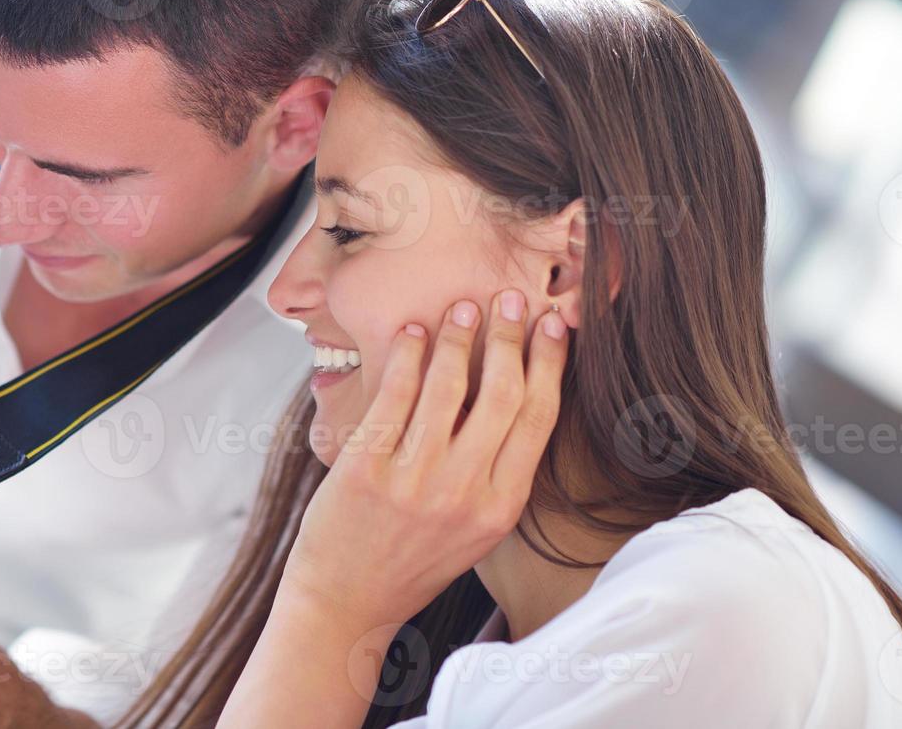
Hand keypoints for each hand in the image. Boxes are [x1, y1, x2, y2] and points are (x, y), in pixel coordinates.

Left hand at [283, 288, 568, 626]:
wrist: (346, 602)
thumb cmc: (411, 560)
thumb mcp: (473, 529)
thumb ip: (496, 473)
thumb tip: (512, 392)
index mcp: (500, 508)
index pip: (538, 419)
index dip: (550, 363)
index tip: (555, 324)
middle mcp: (464, 492)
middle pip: (502, 394)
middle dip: (511, 338)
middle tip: (510, 299)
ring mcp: (415, 479)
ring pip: (449, 387)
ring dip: (459, 338)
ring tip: (462, 309)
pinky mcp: (367, 467)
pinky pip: (396, 396)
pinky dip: (408, 356)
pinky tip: (413, 332)